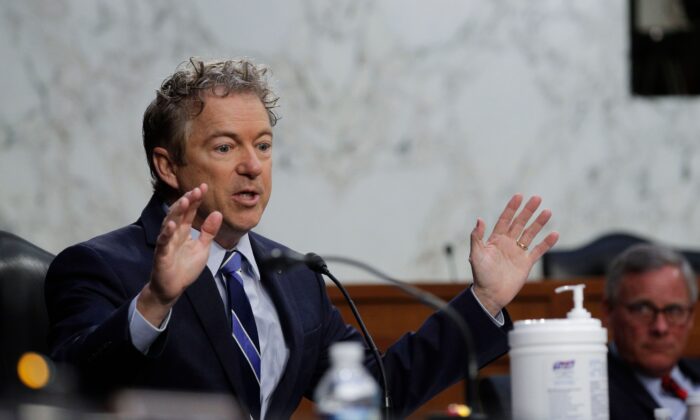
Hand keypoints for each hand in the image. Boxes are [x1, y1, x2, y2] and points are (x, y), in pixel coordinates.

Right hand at [137, 184, 222, 324]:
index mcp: (183, 231)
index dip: (196, 199)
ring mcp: (167, 243)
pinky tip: (171, 224)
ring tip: (185, 200)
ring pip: (169, 223)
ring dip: (176, 212)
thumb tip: (217, 213)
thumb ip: (209, 232)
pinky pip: (163, 242)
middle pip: (179, 213)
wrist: (173, 288)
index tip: (203, 187)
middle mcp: (174, 233)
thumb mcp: (202, 248)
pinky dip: (166, 233)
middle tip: (196, 190)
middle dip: (188, 201)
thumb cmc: (185, 268)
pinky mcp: (161, 254)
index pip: (190, 212)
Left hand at [469, 194, 558, 314]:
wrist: (490, 294)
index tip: (519, 196)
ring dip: (539, 223)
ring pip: (530, 234)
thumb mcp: (476, 254)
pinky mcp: (526, 263)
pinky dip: (546, 243)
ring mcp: (517, 252)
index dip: (511, 208)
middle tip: (537, 198)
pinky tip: (554, 234)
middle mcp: (507, 243)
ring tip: (547, 212)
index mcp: (495, 239)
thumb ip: (477, 237)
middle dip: (528, 211)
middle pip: (520, 223)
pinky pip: (538, 250)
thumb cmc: (481, 275)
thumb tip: (479, 219)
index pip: (505, 219)